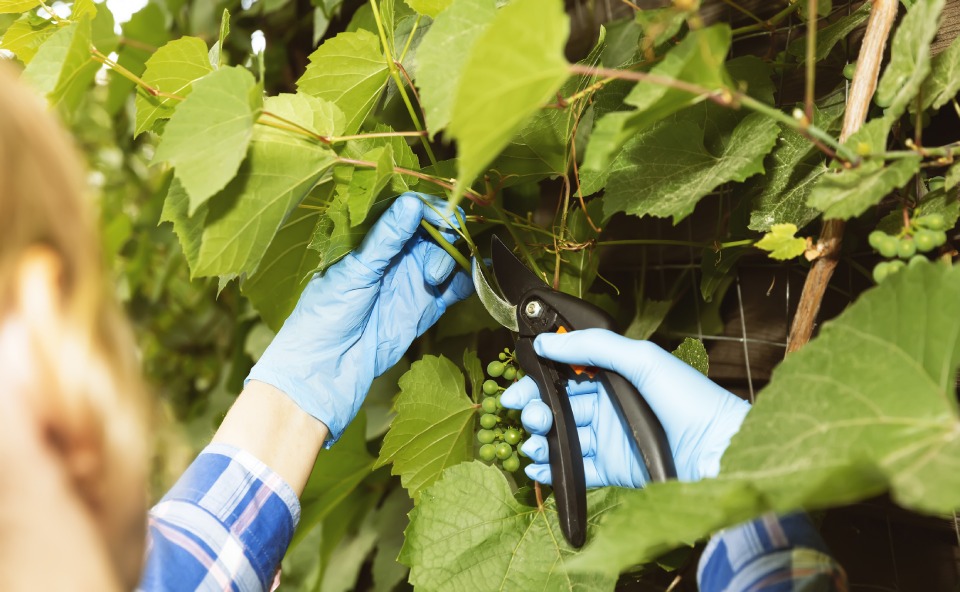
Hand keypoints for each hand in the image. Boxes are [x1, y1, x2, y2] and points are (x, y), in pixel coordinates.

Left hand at [247, 192, 472, 443]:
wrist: (327, 368)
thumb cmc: (326, 314)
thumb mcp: (354, 270)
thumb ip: (386, 238)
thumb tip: (412, 203)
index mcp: (374, 240)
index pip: (409, 211)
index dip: (430, 207)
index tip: (441, 211)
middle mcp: (397, 256)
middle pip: (435, 231)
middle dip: (445, 232)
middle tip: (442, 242)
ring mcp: (413, 280)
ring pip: (449, 256)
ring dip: (452, 258)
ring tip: (434, 274)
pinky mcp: (427, 307)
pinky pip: (454, 288)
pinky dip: (465, 281)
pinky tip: (464, 280)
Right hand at [500, 329, 749, 486]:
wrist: (721, 453)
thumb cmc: (692, 401)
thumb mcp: (645, 359)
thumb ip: (595, 346)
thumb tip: (547, 342)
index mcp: (616, 377)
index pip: (567, 373)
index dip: (539, 377)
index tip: (518, 384)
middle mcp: (610, 406)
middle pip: (559, 405)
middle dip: (535, 407)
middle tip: (524, 412)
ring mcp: (610, 440)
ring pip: (563, 436)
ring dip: (540, 438)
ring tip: (532, 442)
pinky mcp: (614, 471)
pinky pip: (575, 470)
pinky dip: (553, 469)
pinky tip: (538, 467)